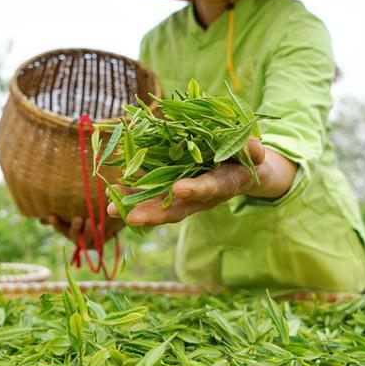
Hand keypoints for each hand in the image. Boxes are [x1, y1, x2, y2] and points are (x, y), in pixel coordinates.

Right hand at [40, 215, 97, 247]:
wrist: (100, 227)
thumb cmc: (82, 216)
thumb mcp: (71, 213)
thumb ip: (61, 210)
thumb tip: (41, 215)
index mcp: (67, 230)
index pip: (59, 227)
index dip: (55, 223)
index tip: (51, 216)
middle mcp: (75, 238)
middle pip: (73, 234)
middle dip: (75, 227)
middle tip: (78, 218)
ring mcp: (86, 242)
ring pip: (86, 239)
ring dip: (88, 230)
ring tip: (90, 220)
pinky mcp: (97, 244)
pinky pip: (98, 241)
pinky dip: (99, 233)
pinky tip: (101, 225)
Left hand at [107, 137, 274, 225]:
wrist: (243, 170)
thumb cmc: (245, 156)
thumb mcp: (252, 151)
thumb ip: (252, 150)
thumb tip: (253, 149)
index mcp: (225, 184)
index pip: (211, 188)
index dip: (197, 189)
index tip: (179, 189)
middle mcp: (203, 197)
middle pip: (178, 209)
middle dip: (156, 213)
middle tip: (132, 217)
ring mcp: (187, 197)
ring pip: (161, 208)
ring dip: (137, 208)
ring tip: (111, 209)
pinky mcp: (174, 192)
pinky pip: (152, 196)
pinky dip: (133, 195)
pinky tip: (112, 193)